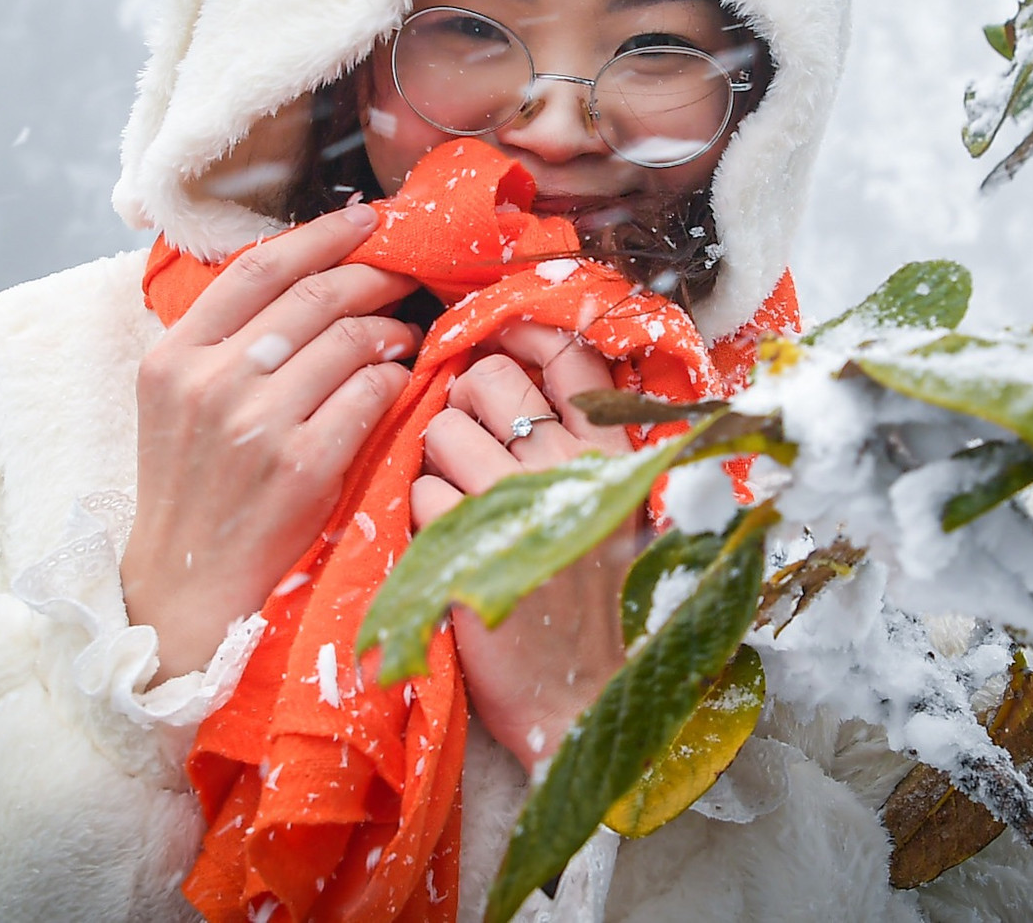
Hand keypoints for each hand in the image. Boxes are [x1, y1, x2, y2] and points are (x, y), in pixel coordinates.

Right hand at [124, 205, 419, 681]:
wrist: (184, 587)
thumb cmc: (191, 488)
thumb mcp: (176, 402)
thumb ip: (223, 340)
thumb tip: (303, 276)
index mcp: (173, 356)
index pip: (256, 268)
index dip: (319, 235)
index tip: (364, 222)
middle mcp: (210, 381)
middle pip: (313, 296)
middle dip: (372, 274)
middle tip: (405, 272)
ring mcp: (256, 423)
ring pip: (351, 339)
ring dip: (391, 328)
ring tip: (403, 333)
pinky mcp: (302, 465)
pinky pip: (371, 394)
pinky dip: (395, 380)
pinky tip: (399, 382)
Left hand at [412, 325, 638, 772]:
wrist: (582, 699)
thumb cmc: (592, 604)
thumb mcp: (610, 514)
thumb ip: (578, 448)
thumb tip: (513, 375)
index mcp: (611, 456)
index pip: (572, 356)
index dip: (524, 334)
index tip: (500, 345)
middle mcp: (570, 470)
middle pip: (490, 378)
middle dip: (462, 398)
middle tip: (465, 438)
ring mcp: (520, 506)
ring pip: (444, 430)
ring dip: (434, 459)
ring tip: (456, 498)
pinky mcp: (473, 547)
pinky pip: (421, 492)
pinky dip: (422, 513)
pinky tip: (448, 543)